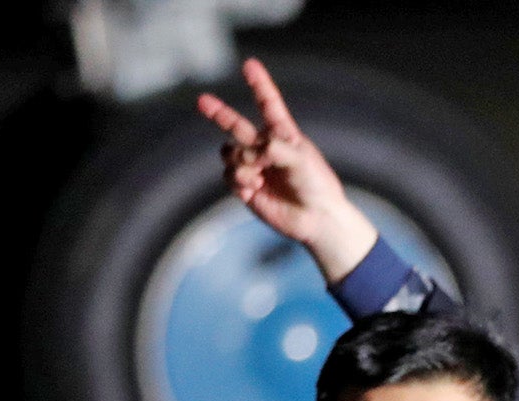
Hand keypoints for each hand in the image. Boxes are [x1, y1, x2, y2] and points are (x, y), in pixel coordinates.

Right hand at [196, 58, 379, 282]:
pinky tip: (255, 188)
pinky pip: (229, 175)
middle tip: (201, 100)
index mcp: (283, 135)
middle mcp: (265, 148)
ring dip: (242, 161)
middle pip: (234, 125)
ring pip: (229, 153)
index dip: (259, 85)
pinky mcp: (245, 186)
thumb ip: (275, 147)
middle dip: (218, 112)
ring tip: (260, 174)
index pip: (268, 105)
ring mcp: (253, 167)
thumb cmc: (316, 186)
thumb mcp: (301, 160)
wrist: (317, 219)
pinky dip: (240, 180)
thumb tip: (251, 151)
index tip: (250, 64)